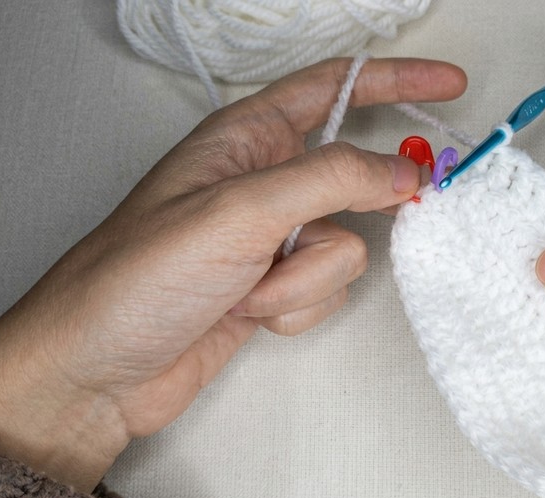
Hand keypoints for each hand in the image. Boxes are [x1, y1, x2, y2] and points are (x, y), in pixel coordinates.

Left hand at [0, 58, 466, 490]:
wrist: (96, 372)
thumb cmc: (132, 279)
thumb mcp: (238, 211)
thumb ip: (330, 180)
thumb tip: (401, 171)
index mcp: (244, 138)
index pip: (334, 87)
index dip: (395, 79)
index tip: (449, 83)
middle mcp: (260, 182)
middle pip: (353, 172)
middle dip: (370, 199)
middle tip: (403, 205)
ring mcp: (268, 239)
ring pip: (347, 241)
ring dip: (309, 273)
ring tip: (252, 283)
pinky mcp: (271, 287)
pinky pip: (327, 287)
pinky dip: (299, 306)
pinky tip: (251, 311)